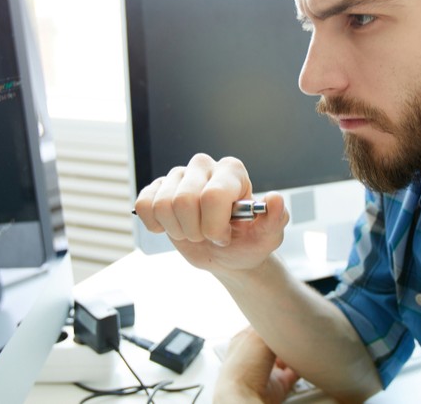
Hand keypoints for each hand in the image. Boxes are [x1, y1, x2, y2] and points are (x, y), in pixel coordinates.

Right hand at [133, 154, 289, 273]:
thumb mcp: (268, 236)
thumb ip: (276, 219)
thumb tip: (275, 200)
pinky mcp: (157, 189)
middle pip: (183, 201)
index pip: (212, 196)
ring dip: (178, 230)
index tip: (224, 236)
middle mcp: (204, 166)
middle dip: (195, 231)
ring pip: (162, 205)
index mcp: (232, 171)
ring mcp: (179, 176)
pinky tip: (171, 226)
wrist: (227, 254)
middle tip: (207, 236)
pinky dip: (155, 224)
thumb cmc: (249, 241)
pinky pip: (144, 204)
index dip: (215, 226)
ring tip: (193, 231)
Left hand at [215, 328, 298, 403]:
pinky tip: (306, 360)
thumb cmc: (242, 368)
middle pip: (277, 341)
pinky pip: (295, 372)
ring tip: (304, 343)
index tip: (288, 316)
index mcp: (244, 340)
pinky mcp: (279, 384)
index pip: (263, 324)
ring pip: (287, 356)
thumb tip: (286, 320)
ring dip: (296, 352)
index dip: (275, 320)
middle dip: (287, 336)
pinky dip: (303, 367)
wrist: (244, 398)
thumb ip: (273, 327)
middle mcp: (256, 355)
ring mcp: (268, 371)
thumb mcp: (257, 335)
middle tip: (298, 329)